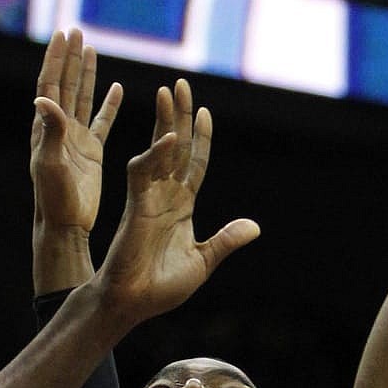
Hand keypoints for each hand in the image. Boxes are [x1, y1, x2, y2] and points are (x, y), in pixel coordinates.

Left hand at [32, 28, 122, 250]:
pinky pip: (101, 121)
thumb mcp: (51, 163)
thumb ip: (50, 130)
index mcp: (47, 128)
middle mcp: (60, 129)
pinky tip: (115, 87)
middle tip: (75, 31)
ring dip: (85, 74)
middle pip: (65, 84)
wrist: (66, 223)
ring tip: (90, 49)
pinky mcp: (91, 152)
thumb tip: (43, 98)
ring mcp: (76, 139)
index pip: (50, 85)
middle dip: (70, 57)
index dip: (55, 60)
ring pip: (82, 98)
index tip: (61, 36)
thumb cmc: (54, 198)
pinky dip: (108, 103)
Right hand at [96, 80, 258, 326]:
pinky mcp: (137, 206)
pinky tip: (172, 137)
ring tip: (169, 91)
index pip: (195, 163)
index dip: (201, 138)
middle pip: (176, 147)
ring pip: (160, 150)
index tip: (205, 112)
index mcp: (181, 206)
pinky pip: (146, 173)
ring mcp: (150, 198)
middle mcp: (165, 196)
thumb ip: (225, 240)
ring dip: (166, 121)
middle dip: (179, 115)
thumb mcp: (204, 260)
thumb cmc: (161, 287)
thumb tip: (254, 227)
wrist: (133, 303)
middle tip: (181, 84)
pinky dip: (159, 155)